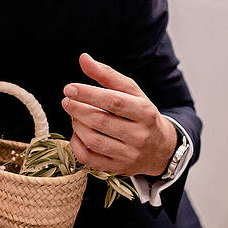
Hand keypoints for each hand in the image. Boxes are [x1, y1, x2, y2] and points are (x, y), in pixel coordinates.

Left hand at [60, 54, 175, 177]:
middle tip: (67, 101)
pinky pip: (89, 158)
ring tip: (74, 115)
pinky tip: (77, 133)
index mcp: (145, 112)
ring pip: (93, 141)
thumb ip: (107, 75)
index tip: (69, 88)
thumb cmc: (142, 114)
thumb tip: (83, 58)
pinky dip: (76, 144)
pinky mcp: (118, 169)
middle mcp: (139, 135)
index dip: (89, 94)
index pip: (114, 102)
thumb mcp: (131, 92)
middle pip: (100, 121)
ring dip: (77, 125)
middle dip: (78, 109)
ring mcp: (129, 155)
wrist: (160, 149)